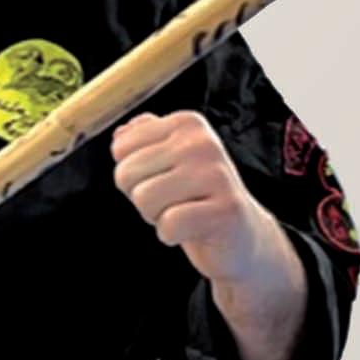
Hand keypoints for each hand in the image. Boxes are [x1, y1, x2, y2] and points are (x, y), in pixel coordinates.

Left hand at [110, 110, 277, 284]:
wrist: (240, 236)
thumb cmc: (195, 199)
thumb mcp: (165, 163)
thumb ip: (141, 142)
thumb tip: (120, 134)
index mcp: (186, 123)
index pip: (121, 147)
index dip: (132, 175)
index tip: (162, 180)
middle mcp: (202, 141)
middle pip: (127, 174)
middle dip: (141, 197)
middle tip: (174, 201)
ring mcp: (216, 174)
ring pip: (144, 198)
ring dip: (156, 216)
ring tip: (183, 213)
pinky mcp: (226, 209)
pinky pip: (169, 224)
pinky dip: (171, 235)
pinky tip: (193, 230)